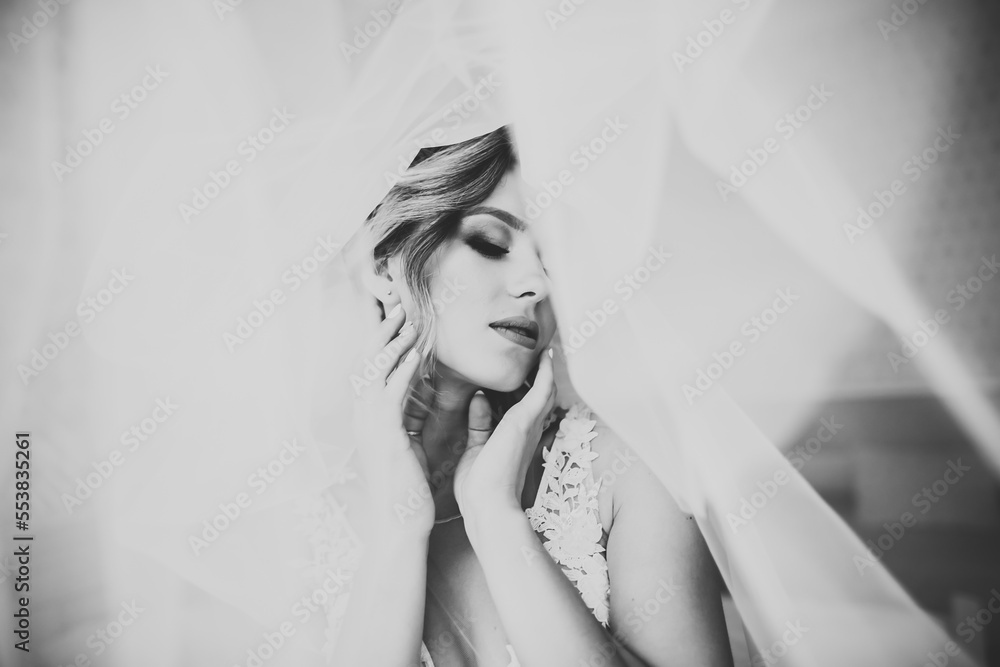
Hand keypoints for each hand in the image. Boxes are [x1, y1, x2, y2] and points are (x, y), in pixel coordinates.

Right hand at [351, 304, 436, 537]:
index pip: (372, 371)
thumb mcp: (408, 448)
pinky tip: (415, 354)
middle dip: (383, 333)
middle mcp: (364, 417)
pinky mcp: (384, 433)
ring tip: (408, 320)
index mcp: (370, 419)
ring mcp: (370, 424)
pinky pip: (391, 394)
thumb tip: (417, 408)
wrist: (401, 523)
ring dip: (393, 344)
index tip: (396, 319)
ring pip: (376, 373)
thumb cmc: (407, 490)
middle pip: (368, 363)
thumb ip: (409, 424)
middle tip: (399, 307)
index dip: (382, 343)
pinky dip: (401, 371)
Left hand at [453, 348, 556, 517]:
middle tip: (540, 350)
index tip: (520, 370)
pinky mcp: (525, 419)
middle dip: (539, 375)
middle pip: (539, 397)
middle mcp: (526, 430)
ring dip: (544, 369)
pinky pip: (541, 390)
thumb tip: (479, 397)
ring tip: (545, 346)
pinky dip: (545, 371)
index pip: (522, 408)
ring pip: (543, 391)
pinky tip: (546, 353)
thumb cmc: (478, 487)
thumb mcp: (475, 448)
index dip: (524, 390)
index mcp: (514, 438)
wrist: (486, 505)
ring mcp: (528, 424)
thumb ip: (479, 423)